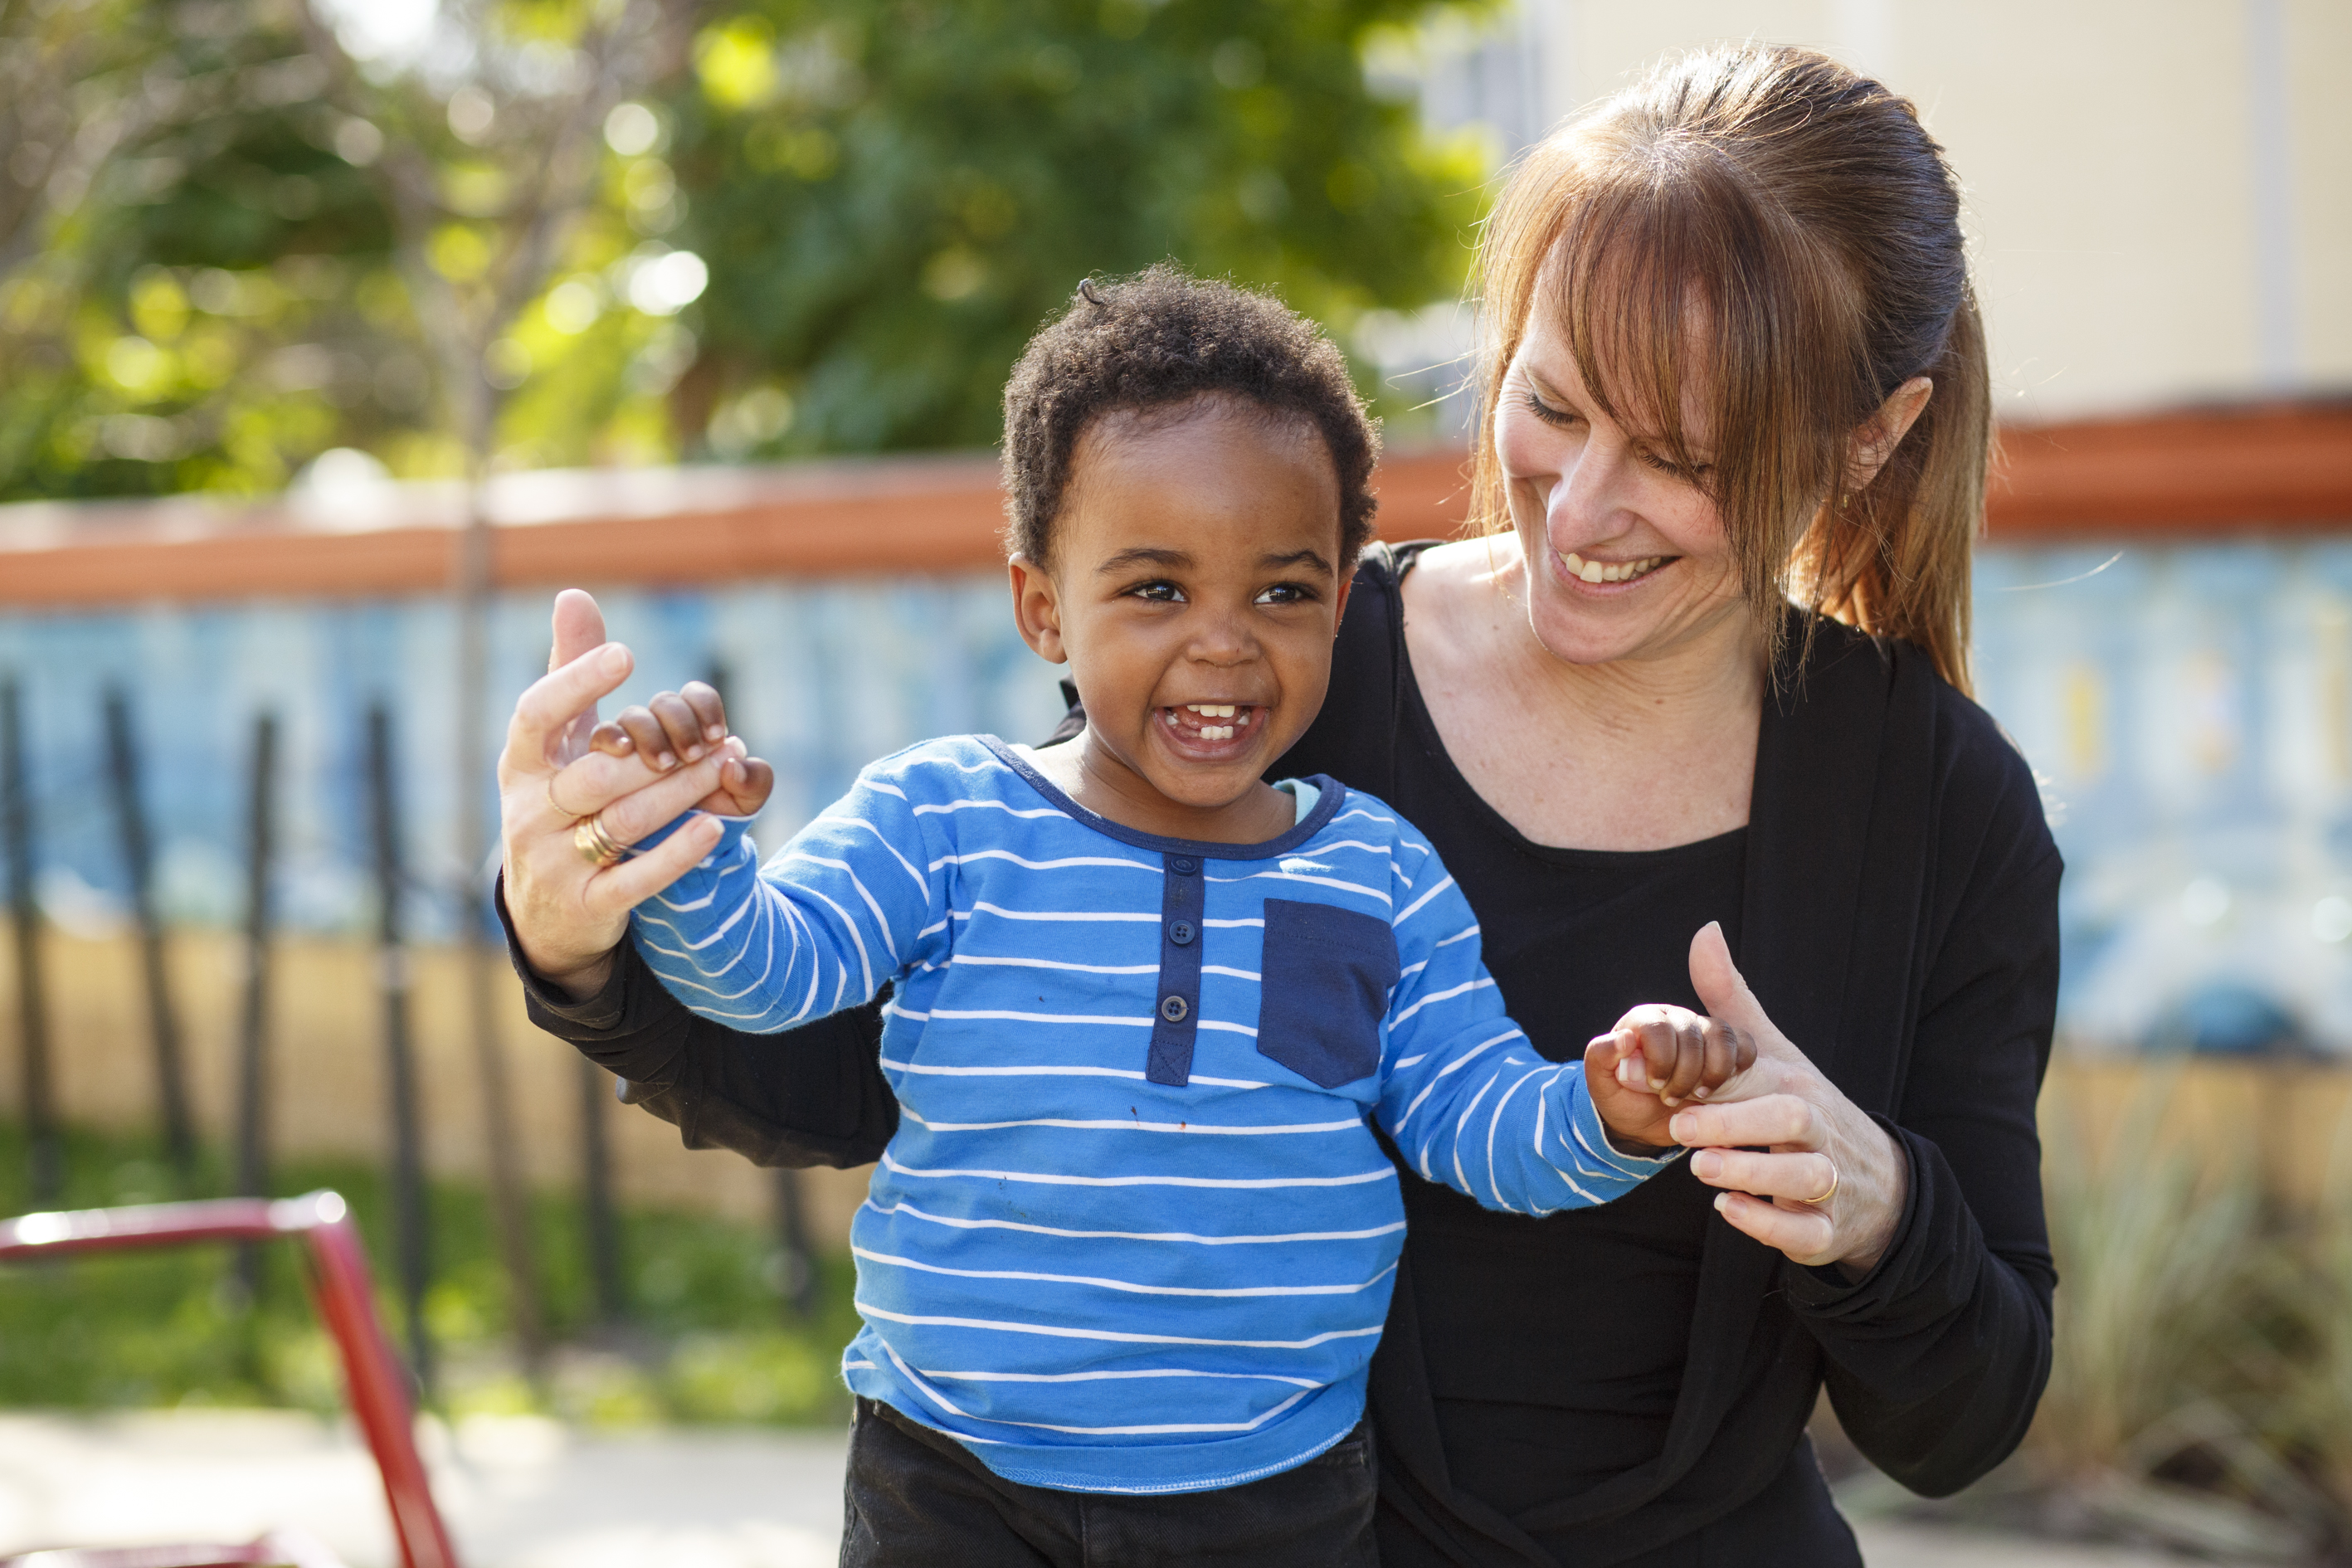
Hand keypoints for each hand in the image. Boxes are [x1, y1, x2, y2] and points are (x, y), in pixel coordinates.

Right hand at [498, 589, 743, 998]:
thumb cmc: (558, 801)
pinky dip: (676, 854)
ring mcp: (553, 861)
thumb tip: (575, 594)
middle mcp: (528, 811)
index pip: (537, 715)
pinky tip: (716, 829)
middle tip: (714, 736)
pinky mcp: (587, 903)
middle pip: (596, 775)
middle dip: (657, 753)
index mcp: (520, 764)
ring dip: (680, 792)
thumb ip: (569, 669)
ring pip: (622, 821)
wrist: (543, 910)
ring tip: (725, 765)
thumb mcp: (556, 742)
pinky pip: (635, 879)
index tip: (628, 656)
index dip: (577, 683)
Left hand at [1582, 1004, 1753, 1151]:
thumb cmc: (1623, 1099)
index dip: (1661, 1058)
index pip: (1658, 1026)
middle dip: (1685, 1073)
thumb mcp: (1602, 1086)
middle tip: (1672, 1098)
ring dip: (1713, 1072)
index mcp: (1641, 1021)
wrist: (1647, 1122)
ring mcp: (1702, 1030)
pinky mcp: (1727, 1046)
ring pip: (1721, 1035)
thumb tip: (1623, 1038)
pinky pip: (1743, 1044)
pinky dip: (1737, 1066)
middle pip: (1692, 1032)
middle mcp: (1674, 1018)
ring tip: (1699, 1096)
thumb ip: (1601, 1058)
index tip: (1657, 1085)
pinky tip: (1720, 1087)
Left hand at [1663, 921, 1909, 1276]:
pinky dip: (1770, 1225)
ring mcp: (1827, 1182)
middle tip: (1680, 1129)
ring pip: (1803, 1179)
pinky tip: (1728, 1210)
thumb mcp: (1771, 1052)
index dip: (1713, 1084)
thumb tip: (1705, 930)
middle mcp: (1818, 1132)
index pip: (1760, 1079)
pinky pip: (1808, 1232)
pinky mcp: (1825, 1229)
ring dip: (1751, 1175)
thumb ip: (1731, 998)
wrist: (1875, 1182)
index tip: (1660, 1084)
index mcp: (1797, 1088)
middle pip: (1791, 1122)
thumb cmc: (1805, 1108)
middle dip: (1736, 1125)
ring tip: (1702, 1171)